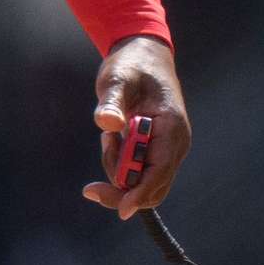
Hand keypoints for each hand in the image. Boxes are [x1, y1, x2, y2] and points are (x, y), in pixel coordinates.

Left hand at [84, 35, 189, 217]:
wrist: (141, 56)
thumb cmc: (131, 65)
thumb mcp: (117, 79)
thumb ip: (111, 101)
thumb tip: (106, 124)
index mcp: (172, 128)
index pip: (159, 171)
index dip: (141, 192)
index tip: (121, 209)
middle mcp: (174, 144)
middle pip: (152, 187)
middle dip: (122, 191)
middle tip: (89, 190)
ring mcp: (166, 149)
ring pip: (141, 183)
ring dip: (117, 170)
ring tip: (108, 136)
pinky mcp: (154, 150)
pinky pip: (136, 171)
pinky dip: (118, 163)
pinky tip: (110, 138)